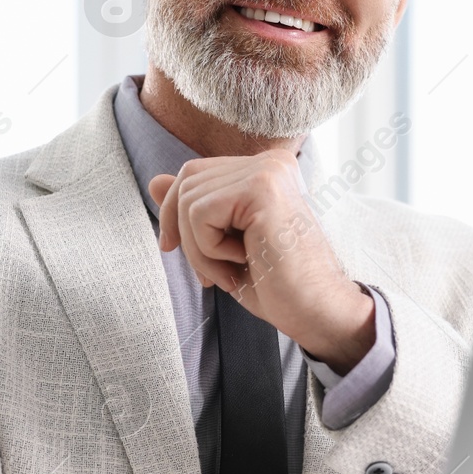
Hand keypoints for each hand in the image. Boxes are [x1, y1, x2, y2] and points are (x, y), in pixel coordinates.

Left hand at [148, 152, 374, 372]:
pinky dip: (208, 250)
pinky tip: (243, 261)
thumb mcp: (222, 244)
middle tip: (211, 273)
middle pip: (187, 182)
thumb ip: (192, 209)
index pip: (194, 174)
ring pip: (189, 200)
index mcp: (266, 169)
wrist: (318, 312)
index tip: (178, 251)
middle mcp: (270, 162)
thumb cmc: (277, 285)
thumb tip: (154, 180)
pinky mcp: (261, 188)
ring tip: (234, 269)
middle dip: (185, 234)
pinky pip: (200, 214)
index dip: (176, 215)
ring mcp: (267, 171)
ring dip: (200, 249)